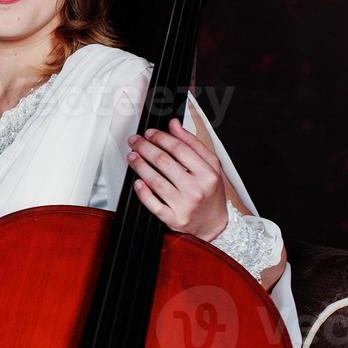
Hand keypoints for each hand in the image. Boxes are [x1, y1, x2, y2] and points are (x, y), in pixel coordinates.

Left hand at [125, 118, 229, 240]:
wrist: (214, 223)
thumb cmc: (211, 192)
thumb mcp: (210, 165)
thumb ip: (192, 143)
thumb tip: (174, 124)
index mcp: (207, 174)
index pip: (180, 149)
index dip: (161, 138)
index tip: (150, 133)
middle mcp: (196, 189)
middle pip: (164, 162)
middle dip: (145, 148)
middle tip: (135, 141)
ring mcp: (184, 205)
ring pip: (155, 181)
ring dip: (139, 165)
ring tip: (132, 156)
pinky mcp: (174, 219)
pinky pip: (153, 204)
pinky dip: (143, 192)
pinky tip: (137, 182)